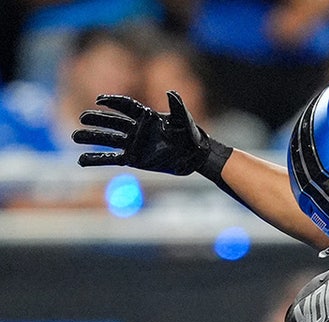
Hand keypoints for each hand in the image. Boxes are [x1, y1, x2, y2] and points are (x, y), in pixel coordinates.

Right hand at [73, 91, 223, 175]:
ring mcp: (133, 143)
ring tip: (74, 136)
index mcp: (146, 115)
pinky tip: (81, 160)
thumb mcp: (184, 120)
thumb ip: (177, 106)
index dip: (113, 102)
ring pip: (107, 139)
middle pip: (112, 121)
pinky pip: (111, 158)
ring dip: (91, 137)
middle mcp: (136, 128)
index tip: (100, 100)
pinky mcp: (133, 158)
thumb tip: (170, 92)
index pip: (125, 106)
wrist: (193, 156)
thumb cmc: (190, 135)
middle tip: (82, 118)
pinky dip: (96, 159)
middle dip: (97, 119)